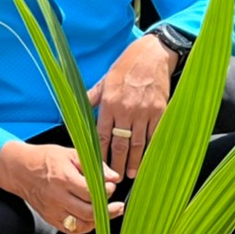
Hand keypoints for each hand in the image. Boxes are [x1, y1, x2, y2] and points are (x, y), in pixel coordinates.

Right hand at [0, 140, 123, 233]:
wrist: (20, 170)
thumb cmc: (45, 159)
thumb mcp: (69, 153)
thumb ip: (93, 165)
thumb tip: (113, 177)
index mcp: (63, 178)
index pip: (90, 192)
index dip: (106, 190)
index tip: (111, 185)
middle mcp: (57, 197)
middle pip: (88, 212)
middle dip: (108, 210)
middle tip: (116, 205)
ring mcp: (53, 210)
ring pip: (82, 224)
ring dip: (99, 220)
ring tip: (108, 212)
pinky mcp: (50, 219)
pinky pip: (72, 230)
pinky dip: (85, 226)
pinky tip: (92, 218)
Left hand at [87, 34, 175, 178]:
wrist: (152, 54)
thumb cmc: (127, 66)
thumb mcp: (104, 80)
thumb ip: (91, 98)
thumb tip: (74, 111)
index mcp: (109, 103)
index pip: (101, 135)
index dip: (99, 154)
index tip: (97, 167)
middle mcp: (126, 110)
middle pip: (120, 144)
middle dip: (117, 164)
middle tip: (114, 179)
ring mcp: (144, 112)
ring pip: (138, 143)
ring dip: (134, 161)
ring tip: (131, 174)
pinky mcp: (160, 111)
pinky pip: (154, 135)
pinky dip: (150, 149)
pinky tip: (148, 159)